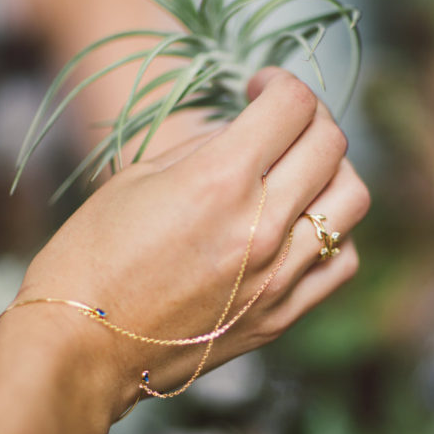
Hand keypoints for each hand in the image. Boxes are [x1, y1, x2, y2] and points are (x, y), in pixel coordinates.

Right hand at [0, 68, 369, 419]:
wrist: (82, 350)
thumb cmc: (92, 259)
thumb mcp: (137, 179)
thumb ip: (206, 147)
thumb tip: (249, 131)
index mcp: (219, 180)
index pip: (292, 105)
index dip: (279, 83)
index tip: (259, 88)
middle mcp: (261, 226)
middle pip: (330, 145)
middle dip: (310, 118)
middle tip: (282, 122)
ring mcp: (278, 276)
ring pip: (352, 200)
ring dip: (333, 172)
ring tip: (302, 174)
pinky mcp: (282, 316)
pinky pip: (341, 262)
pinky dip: (335, 234)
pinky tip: (305, 228)